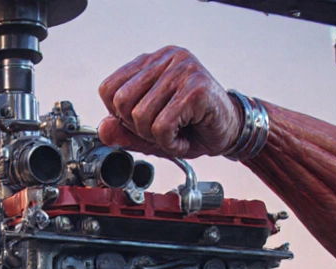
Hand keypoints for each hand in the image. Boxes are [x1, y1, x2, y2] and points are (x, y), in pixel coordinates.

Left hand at [98, 46, 241, 159]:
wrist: (232, 131)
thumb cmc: (193, 126)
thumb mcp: (150, 132)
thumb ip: (124, 131)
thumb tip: (103, 129)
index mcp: (152, 62)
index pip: (108, 89)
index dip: (120, 115)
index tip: (143, 122)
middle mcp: (167, 58)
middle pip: (121, 103)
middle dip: (137, 128)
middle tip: (161, 129)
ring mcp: (183, 69)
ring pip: (141, 116)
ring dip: (156, 138)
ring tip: (176, 132)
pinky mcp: (196, 88)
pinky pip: (162, 127)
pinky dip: (170, 143)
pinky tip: (184, 137)